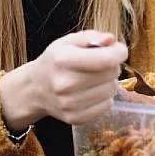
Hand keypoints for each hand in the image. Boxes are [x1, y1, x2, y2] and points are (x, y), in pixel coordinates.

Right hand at [0, 30, 127, 130]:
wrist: (35, 88)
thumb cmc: (55, 61)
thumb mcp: (68, 42)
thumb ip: (91, 37)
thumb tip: (111, 40)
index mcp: (63, 60)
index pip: (106, 59)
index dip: (119, 53)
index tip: (119, 50)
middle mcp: (65, 84)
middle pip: (111, 73)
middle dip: (112, 65)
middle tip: (101, 63)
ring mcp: (69, 104)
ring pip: (112, 90)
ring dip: (109, 81)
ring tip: (95, 77)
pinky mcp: (75, 118)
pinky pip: (107, 105)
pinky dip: (104, 97)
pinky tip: (92, 91)